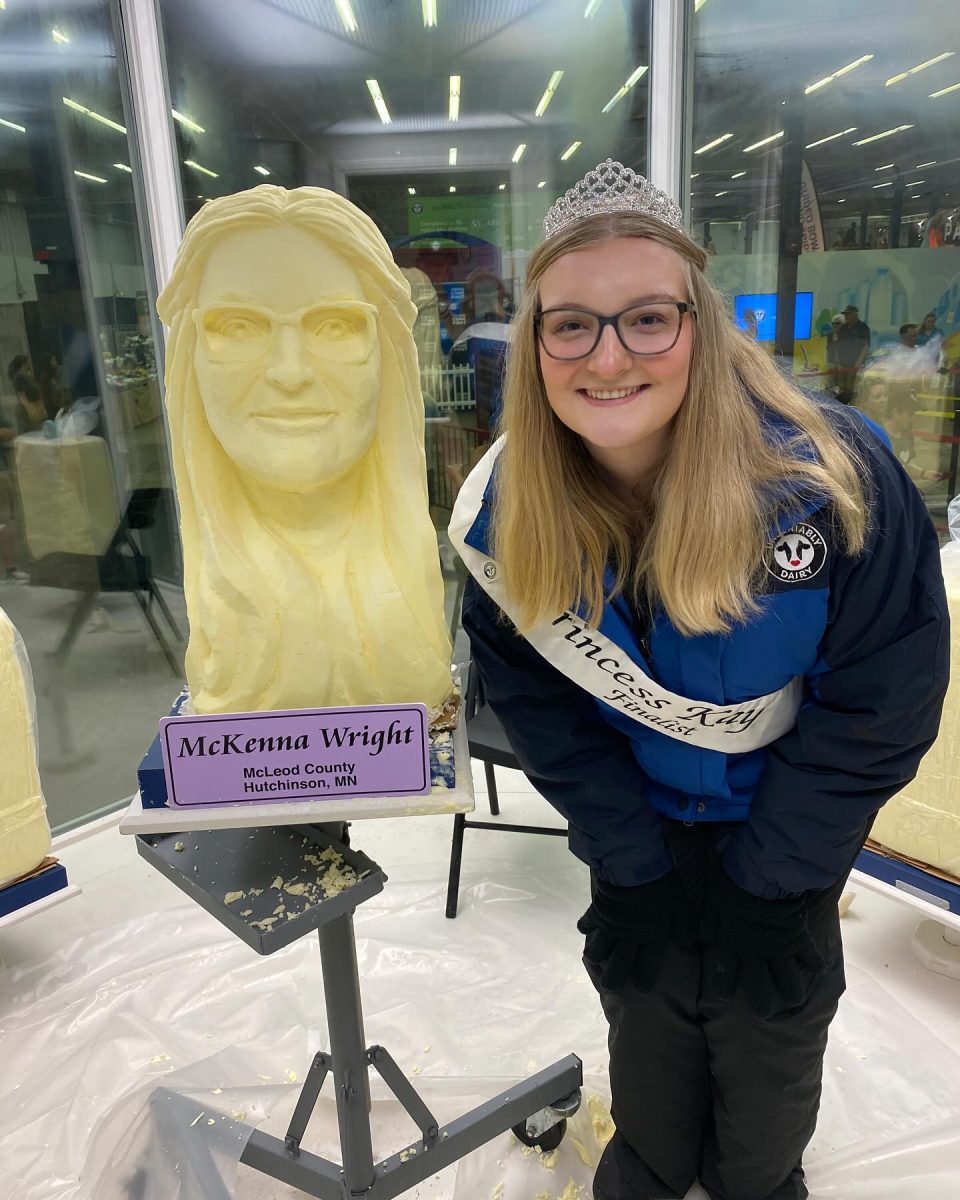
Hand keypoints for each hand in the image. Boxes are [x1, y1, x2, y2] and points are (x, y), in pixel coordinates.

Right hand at [578, 870, 695, 993]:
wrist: (632, 868)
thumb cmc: (661, 887)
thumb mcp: (682, 906)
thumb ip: (686, 927)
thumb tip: (690, 943)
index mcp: (651, 938)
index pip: (647, 965)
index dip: (644, 979)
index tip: (641, 990)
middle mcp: (628, 938)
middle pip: (618, 964)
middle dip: (613, 978)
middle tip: (610, 986)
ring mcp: (610, 927)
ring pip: (598, 950)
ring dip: (596, 955)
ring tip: (594, 959)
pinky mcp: (597, 912)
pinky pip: (587, 924)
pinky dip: (585, 927)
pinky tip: (583, 930)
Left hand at [701, 859, 826, 1018]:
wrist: (760, 874)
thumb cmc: (728, 882)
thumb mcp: (707, 902)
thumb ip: (701, 924)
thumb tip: (686, 940)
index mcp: (729, 943)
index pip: (722, 973)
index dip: (721, 988)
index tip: (721, 999)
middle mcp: (753, 953)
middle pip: (758, 987)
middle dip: (761, 1003)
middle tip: (763, 1014)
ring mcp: (778, 949)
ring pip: (788, 981)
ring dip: (791, 990)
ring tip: (794, 998)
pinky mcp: (798, 938)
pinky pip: (810, 955)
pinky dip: (815, 961)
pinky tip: (819, 967)